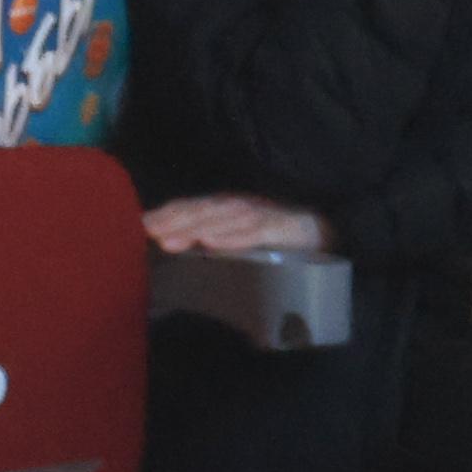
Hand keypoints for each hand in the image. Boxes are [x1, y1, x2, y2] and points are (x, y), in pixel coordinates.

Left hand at [136, 189, 328, 255]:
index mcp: (229, 209)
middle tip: (145, 234)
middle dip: (172, 222)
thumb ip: (214, 248)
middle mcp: (243, 207)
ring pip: (224, 219)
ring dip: (194, 229)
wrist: (332, 235)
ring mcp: (264, 214)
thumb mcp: (242, 243)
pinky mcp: (286, 228)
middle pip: (202, 211)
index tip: (138, 228)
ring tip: (168, 242)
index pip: (193, 208)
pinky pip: (257, 232)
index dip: (167, 215)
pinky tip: (213, 245)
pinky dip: (234, 237)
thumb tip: (173, 264)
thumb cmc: (280, 242)